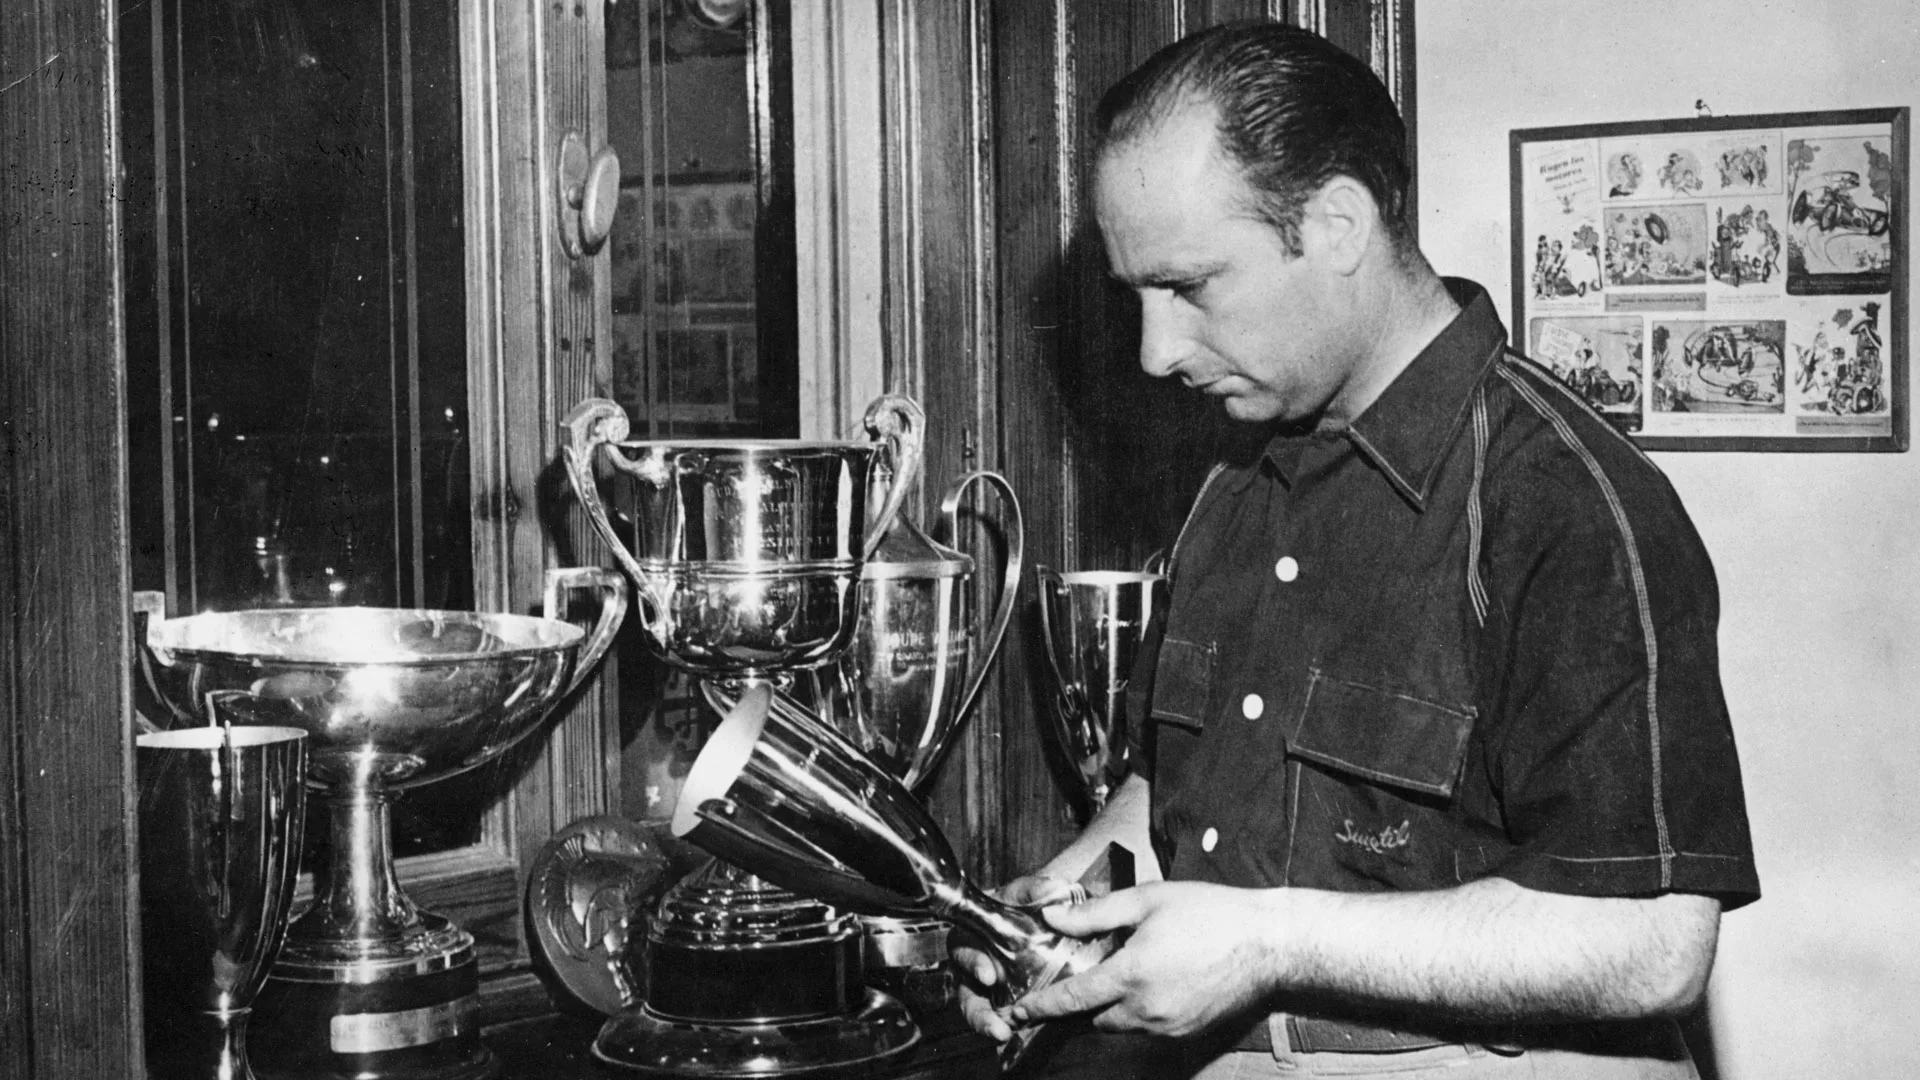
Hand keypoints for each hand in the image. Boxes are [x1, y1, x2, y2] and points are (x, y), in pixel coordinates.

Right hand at [953, 874, 1087, 1041]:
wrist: (1046, 923)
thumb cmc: (1025, 905)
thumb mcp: (1029, 893)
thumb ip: (1037, 888)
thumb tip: (1052, 888)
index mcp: (973, 936)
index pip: (962, 949)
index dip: (972, 963)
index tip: (989, 974)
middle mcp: (976, 966)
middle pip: (966, 994)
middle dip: (978, 1013)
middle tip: (996, 1025)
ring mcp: (990, 989)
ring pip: (979, 1012)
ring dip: (989, 1026)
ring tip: (1004, 1036)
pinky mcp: (1007, 1004)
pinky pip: (1003, 1020)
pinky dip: (1010, 1029)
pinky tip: (1022, 1036)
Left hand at [1009, 881, 1282, 1039]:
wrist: (1268, 943)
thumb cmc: (1210, 913)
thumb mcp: (1148, 900)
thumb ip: (1096, 914)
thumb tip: (1054, 919)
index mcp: (1131, 976)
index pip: (1071, 1000)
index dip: (1040, 1007)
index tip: (1018, 1012)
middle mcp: (1146, 1010)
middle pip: (1094, 1018)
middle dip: (1085, 1002)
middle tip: (1089, 972)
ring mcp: (1168, 1027)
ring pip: (1122, 1025)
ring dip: (1114, 1006)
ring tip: (1129, 971)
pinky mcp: (1187, 1033)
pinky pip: (1149, 1028)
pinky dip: (1141, 1012)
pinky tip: (1158, 981)